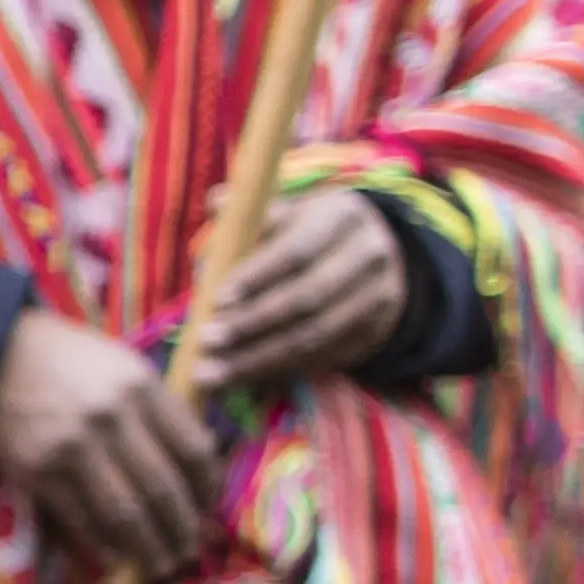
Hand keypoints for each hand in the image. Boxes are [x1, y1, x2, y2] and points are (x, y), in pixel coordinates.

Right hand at [0, 306, 222, 583]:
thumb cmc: (69, 364)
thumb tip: (195, 468)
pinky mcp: (39, 472)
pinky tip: (118, 558)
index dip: (207, 490)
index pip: (194, 451)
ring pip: (126, 514)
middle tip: (190, 551)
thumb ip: (160, 410)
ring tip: (161, 564)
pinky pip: (82, 520)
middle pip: (163, 490)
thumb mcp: (123, 368)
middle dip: (182, 530)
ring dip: (149, 549)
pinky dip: (105, 547)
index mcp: (141, 387)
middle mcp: (111, 418)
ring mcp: (73, 448)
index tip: (207, 509)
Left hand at [173, 187, 406, 406]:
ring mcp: (377, 297)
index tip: (218, 300)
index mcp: (342, 216)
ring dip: (257, 360)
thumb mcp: (288, 211)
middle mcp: (368, 256)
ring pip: (313, 336)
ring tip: (212, 374)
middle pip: (307, 298)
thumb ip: (249, 214)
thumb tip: (216, 203)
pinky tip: (240, 380)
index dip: (257, 277)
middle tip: (206, 343)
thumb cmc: (308, 229)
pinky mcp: (373, 332)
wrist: (374, 251)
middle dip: (251, 324)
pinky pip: (322, 358)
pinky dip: (278, 371)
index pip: (297, 251)